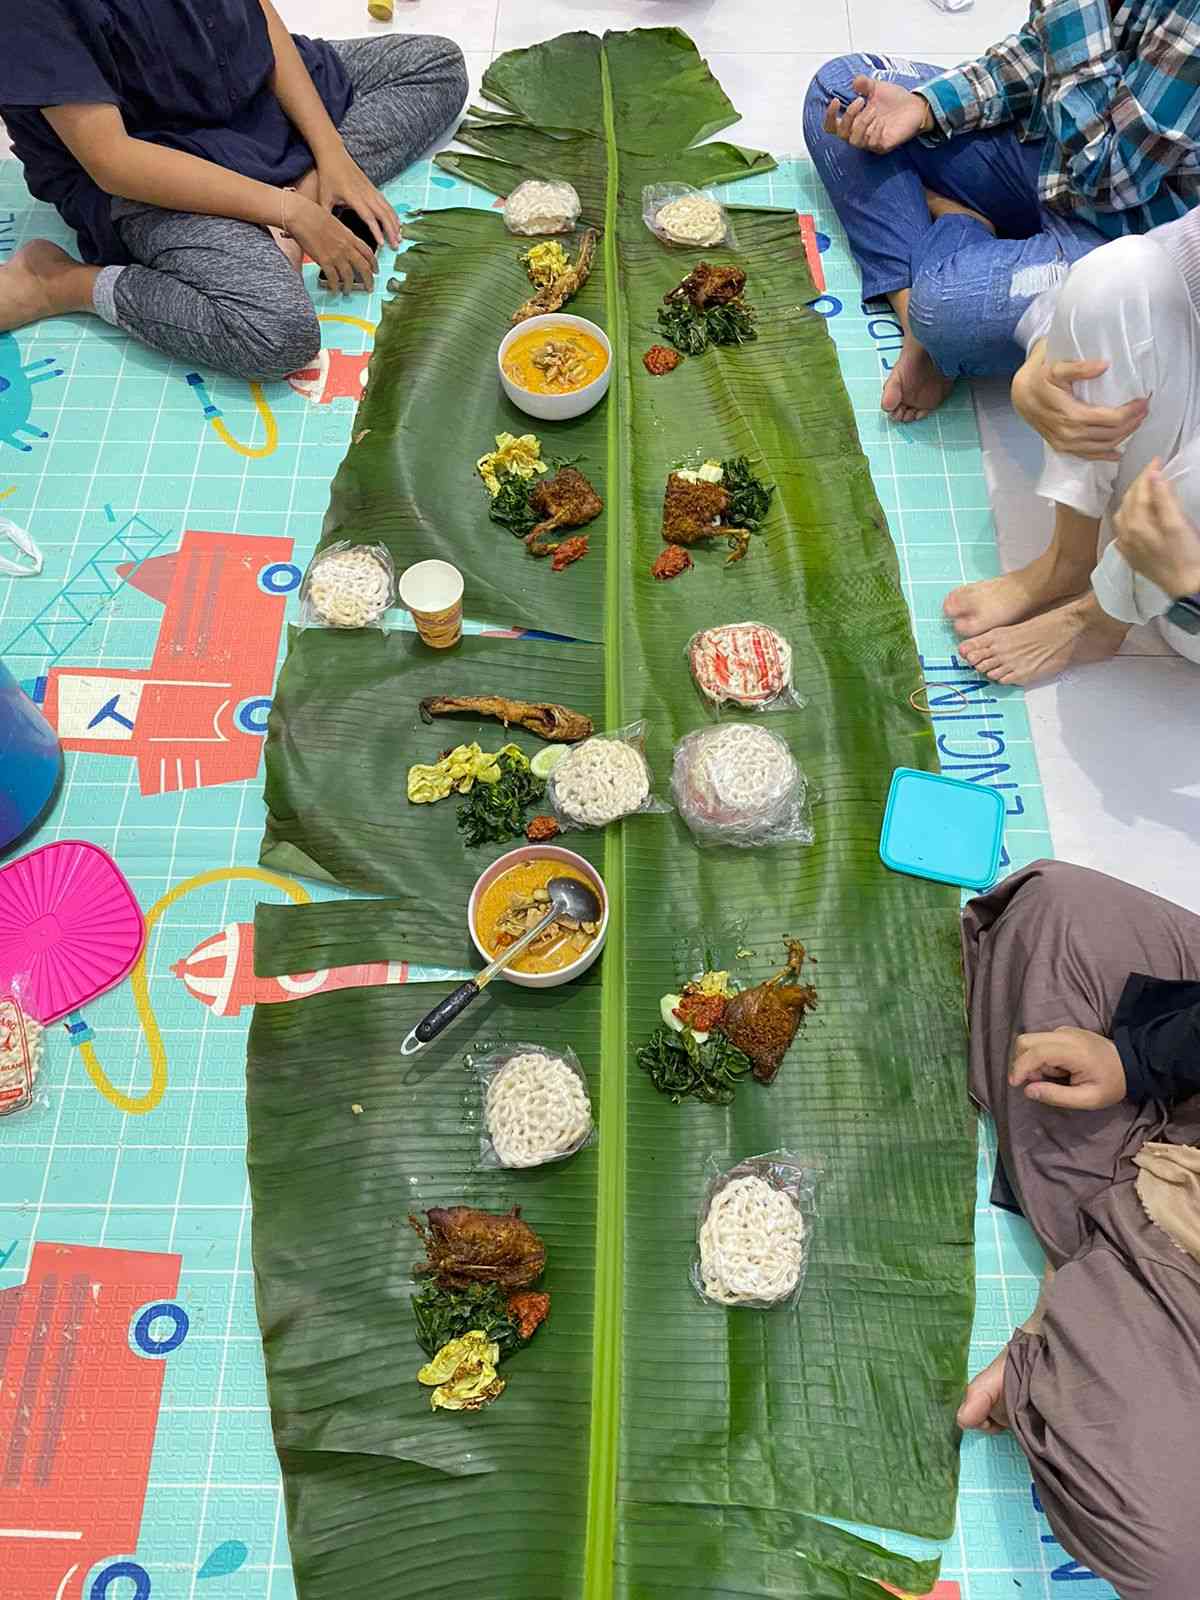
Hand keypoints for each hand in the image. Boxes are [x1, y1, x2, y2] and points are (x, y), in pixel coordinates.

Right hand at [285, 194, 377, 293]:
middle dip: (369, 280)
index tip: (376, 271)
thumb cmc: (314, 215)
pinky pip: (333, 279)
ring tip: (347, 292)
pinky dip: (335, 287)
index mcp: (350, 236)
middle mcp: (346, 247)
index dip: (374, 264)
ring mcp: (336, 255)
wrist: (301, 215)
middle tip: (369, 288)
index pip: (368, 253)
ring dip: (349, 286)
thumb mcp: (335, 223)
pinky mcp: (324, 261)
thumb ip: (343, 236)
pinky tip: (334, 290)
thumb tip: (345, 244)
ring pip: (349, 276)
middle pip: (363, 268)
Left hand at [315, 149, 400, 249]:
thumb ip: (327, 216)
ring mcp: (371, 190)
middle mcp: (365, 193)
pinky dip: (393, 214)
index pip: (368, 217)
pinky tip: (397, 223)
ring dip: (395, 223)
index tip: (382, 244)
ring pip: (387, 208)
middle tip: (396, 246)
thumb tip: (330, 232)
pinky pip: (386, 203)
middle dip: (391, 231)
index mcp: (353, 197)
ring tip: (400, 237)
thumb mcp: (323, 198)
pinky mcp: (373, 188)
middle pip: (383, 214)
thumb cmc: (327, 177)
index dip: (376, 231)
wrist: (333, 155)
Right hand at [822, 75, 931, 153]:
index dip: (829, 116)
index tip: (836, 101)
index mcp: (854, 121)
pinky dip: (875, 131)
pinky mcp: (882, 146)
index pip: (832, 126)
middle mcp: (859, 133)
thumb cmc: (895, 100)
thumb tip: (855, 82)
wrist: (915, 106)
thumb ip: (865, 84)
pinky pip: (871, 144)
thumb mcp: (877, 87)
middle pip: (841, 133)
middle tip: (861, 100)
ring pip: (854, 141)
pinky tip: (882, 122)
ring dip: (861, 124)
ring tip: (874, 110)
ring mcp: (870, 141)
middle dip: (848, 116)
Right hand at [1009, 1027, 1125, 1109]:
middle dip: (1022, 1062)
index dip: (1020, 1067)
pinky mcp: (1064, 1032)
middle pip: (1026, 1040)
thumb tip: (1028, 1091)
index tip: (1015, 1084)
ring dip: (1031, 1060)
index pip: (1036, 1052)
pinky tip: (1057, 1069)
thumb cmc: (1111, 1084)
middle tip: (1036, 1081)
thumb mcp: (1088, 1099)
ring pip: (1031, 1040)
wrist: (1131, 1064)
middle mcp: (1066, 1035)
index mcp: (1074, 1051)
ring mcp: (1064, 1031)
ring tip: (1052, 1076)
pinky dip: (1039, 1056)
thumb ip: (1056, 1096)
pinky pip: (1040, 1040)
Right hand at [1011, 338, 1147, 459]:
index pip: (1110, 419)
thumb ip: (1080, 368)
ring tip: (1136, 422)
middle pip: (1111, 434)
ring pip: (1103, 447)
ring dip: (1123, 436)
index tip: (1143, 401)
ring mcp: (1066, 444)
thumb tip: (1105, 366)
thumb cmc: (1040, 378)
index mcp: (1071, 415)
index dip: (1130, 412)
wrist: (1020, 395)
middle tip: (1144, 409)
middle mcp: (1070, 434)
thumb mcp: (1057, 367)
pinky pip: (1088, 455)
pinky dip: (1105, 455)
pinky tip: (1117, 453)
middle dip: (1132, 423)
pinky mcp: (1062, 448)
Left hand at [1114, 460, 1199, 598]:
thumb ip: (1163, 499)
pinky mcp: (1130, 555)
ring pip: (1123, 514)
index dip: (1148, 473)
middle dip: (1140, 483)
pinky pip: (1123, 530)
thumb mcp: (1178, 524)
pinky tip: (1137, 515)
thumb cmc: (1186, 555)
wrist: (1185, 587)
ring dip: (1133, 498)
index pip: (1139, 490)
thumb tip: (1153, 475)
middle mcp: (1125, 533)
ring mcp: (1126, 545)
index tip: (1157, 460)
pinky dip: (1129, 516)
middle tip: (1154, 470)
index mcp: (1136, 523)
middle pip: (1129, 500)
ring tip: (1146, 488)